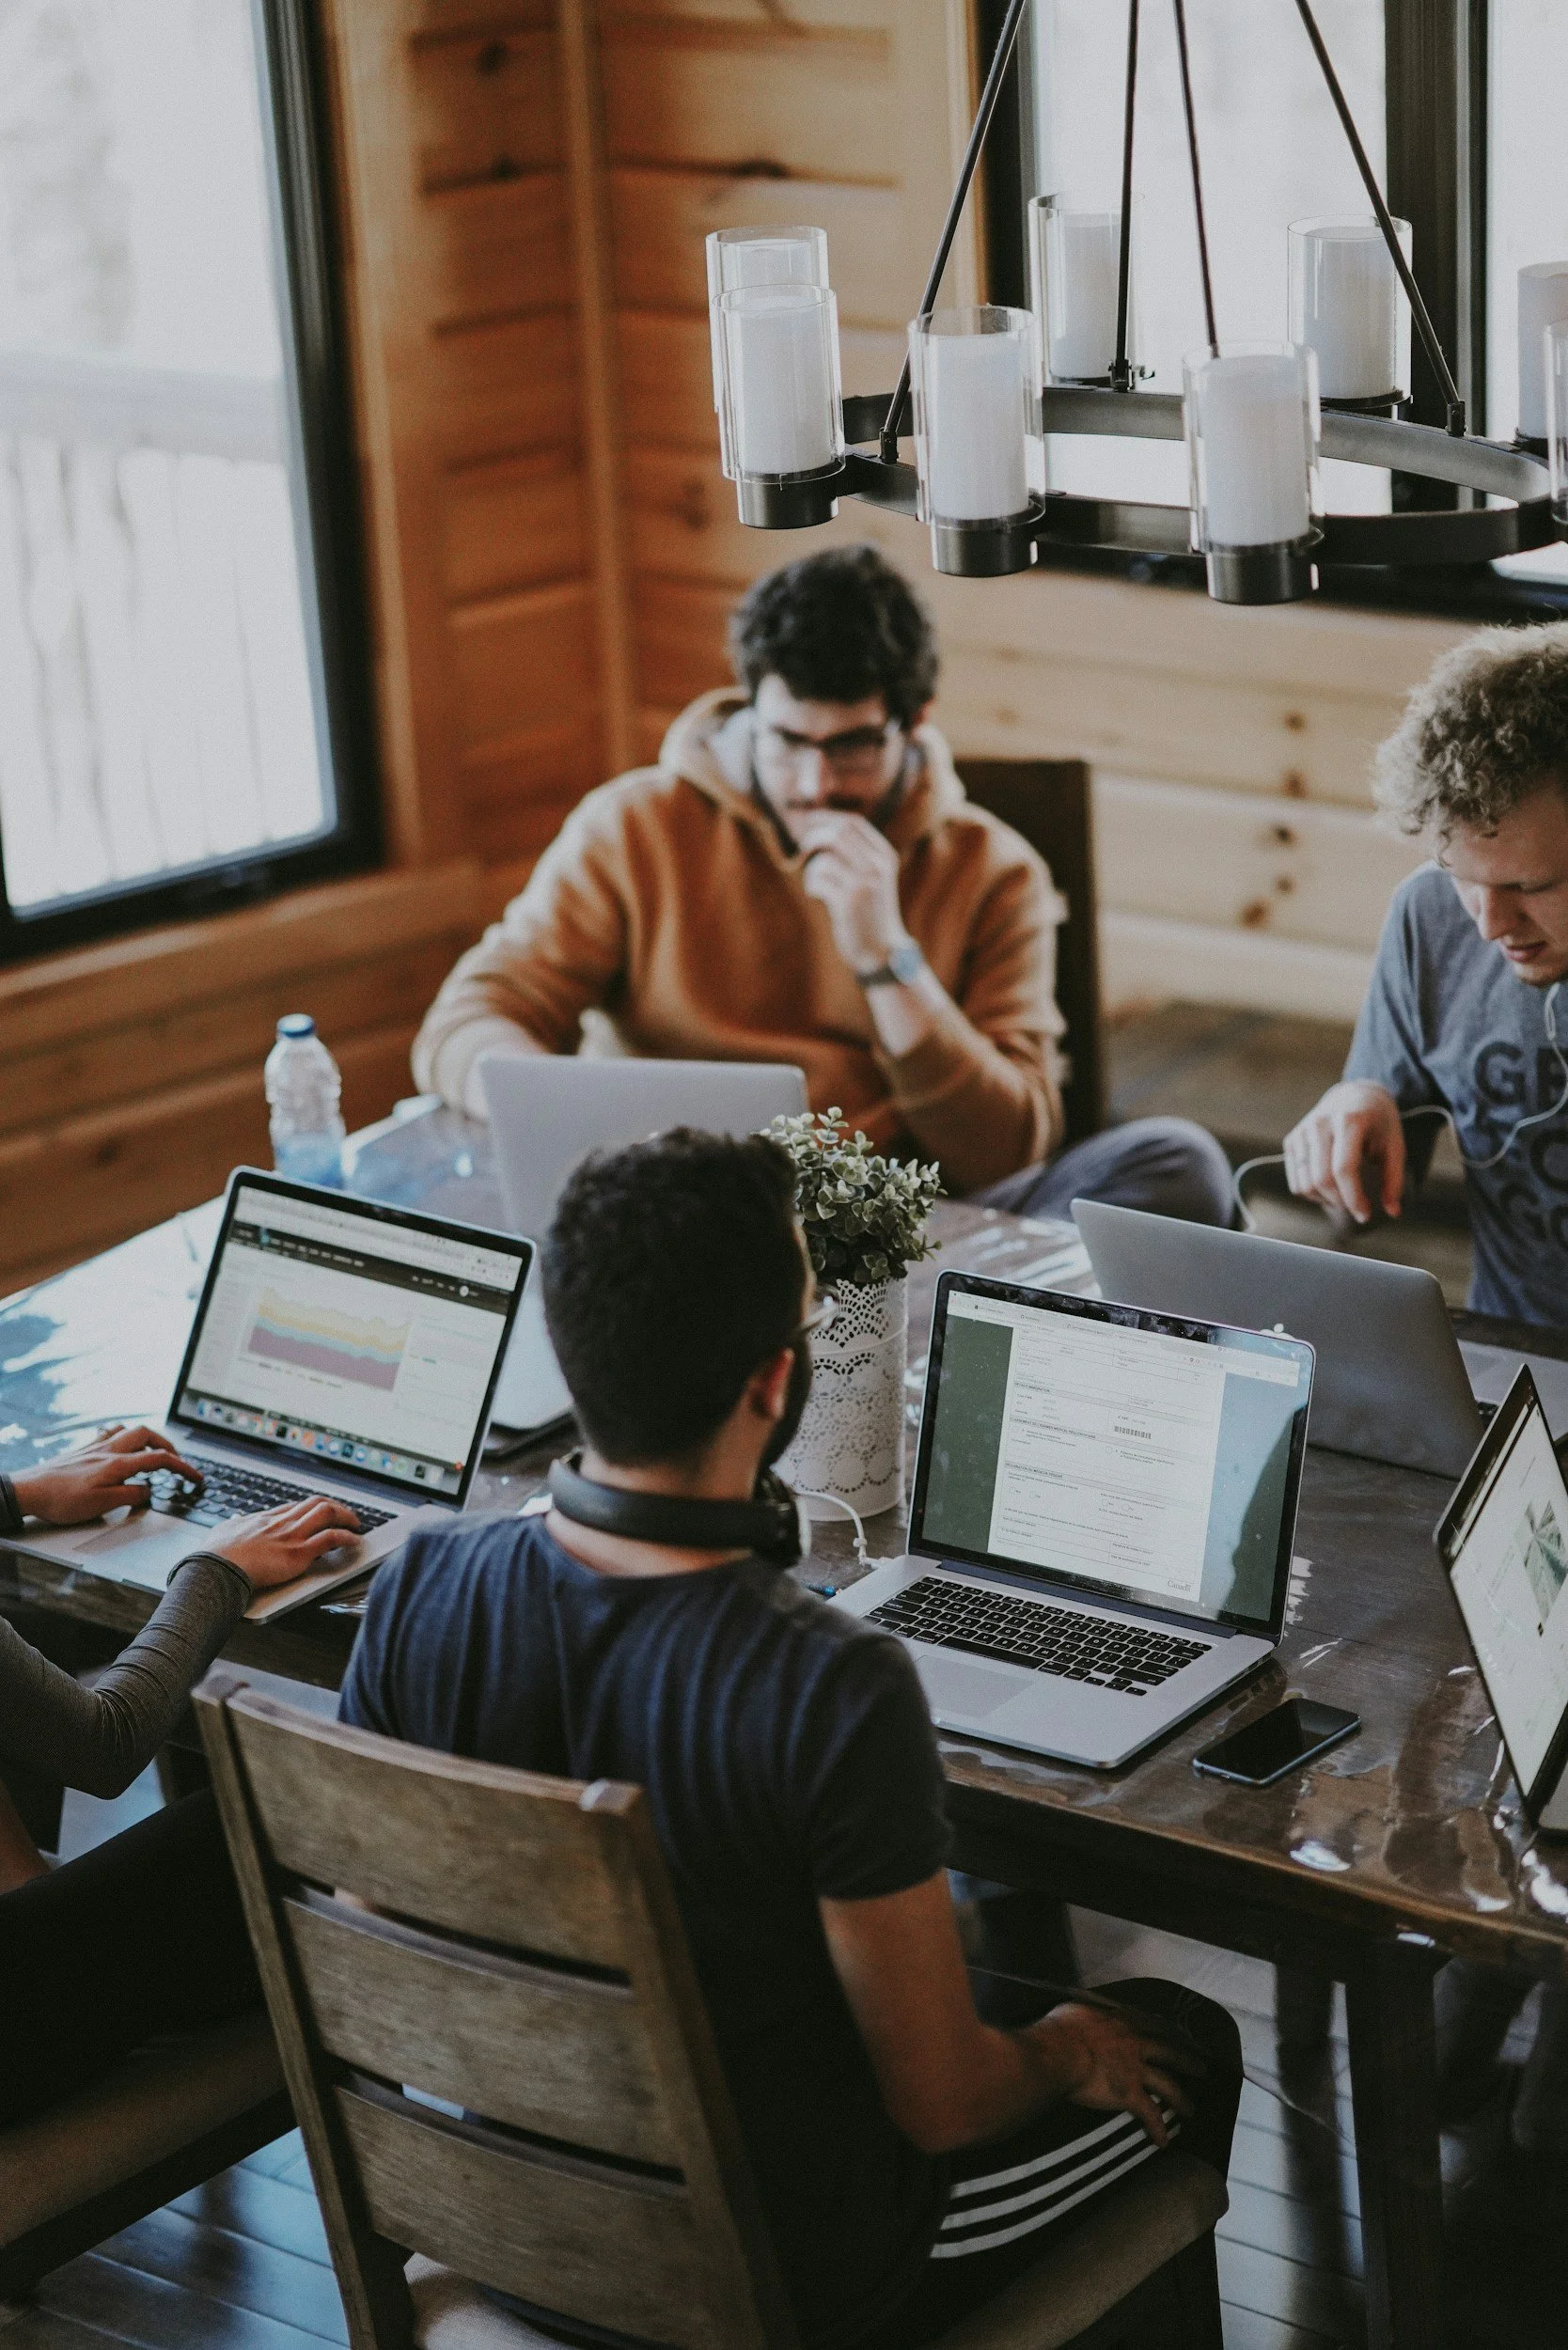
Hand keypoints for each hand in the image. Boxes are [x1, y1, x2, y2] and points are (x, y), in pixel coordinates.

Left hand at [11, 1425, 205, 1525]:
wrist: (29, 1490)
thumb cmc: (61, 1500)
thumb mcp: (101, 1505)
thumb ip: (130, 1495)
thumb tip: (148, 1490)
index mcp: (117, 1464)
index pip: (159, 1460)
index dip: (183, 1468)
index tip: (196, 1477)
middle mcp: (109, 1450)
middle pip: (148, 1435)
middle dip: (168, 1445)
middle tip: (177, 1461)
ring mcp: (95, 1447)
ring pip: (130, 1430)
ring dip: (147, 1437)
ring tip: (154, 1450)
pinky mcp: (83, 1449)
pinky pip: (110, 1432)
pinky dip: (123, 1435)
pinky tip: (121, 1444)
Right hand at [207, 1497, 364, 1591]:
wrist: (216, 1568)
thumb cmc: (215, 1555)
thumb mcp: (223, 1531)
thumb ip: (233, 1524)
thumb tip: (235, 1519)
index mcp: (264, 1518)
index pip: (294, 1506)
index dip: (311, 1508)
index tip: (320, 1512)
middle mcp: (281, 1522)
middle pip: (315, 1503)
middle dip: (334, 1506)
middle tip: (345, 1514)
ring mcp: (292, 1535)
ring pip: (327, 1513)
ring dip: (346, 1516)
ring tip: (356, 1523)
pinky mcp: (299, 1553)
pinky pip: (331, 1538)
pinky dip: (347, 1537)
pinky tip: (355, 1540)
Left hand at [797, 812, 909, 976]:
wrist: (881, 950)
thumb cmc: (870, 912)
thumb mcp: (874, 878)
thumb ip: (858, 854)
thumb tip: (823, 828)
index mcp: (885, 856)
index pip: (853, 823)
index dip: (827, 818)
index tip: (809, 821)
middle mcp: (877, 867)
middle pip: (838, 833)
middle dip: (814, 836)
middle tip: (802, 847)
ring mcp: (864, 883)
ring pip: (825, 858)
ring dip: (813, 870)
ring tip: (817, 884)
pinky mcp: (848, 902)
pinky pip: (818, 880)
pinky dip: (812, 885)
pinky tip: (819, 895)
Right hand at [1024, 2001, 1200, 2147]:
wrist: (1058, 2052)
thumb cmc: (1060, 2029)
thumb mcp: (1077, 2009)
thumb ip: (1088, 2011)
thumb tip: (1085, 2013)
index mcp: (1122, 2022)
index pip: (1151, 2024)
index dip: (1166, 2030)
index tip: (1176, 2034)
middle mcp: (1135, 2043)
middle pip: (1170, 2052)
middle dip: (1188, 2060)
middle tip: (1203, 2068)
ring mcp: (1135, 2069)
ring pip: (1168, 2084)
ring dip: (1182, 2098)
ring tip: (1192, 2110)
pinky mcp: (1129, 2094)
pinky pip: (1149, 2114)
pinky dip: (1157, 2129)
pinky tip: (1163, 2141)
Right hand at [1283, 1080, 1406, 1223]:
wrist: (1355, 1095)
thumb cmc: (1378, 1122)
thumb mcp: (1394, 1145)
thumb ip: (1393, 1178)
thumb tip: (1393, 1211)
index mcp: (1349, 1121)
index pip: (1344, 1169)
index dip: (1354, 1198)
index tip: (1365, 1214)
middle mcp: (1320, 1123)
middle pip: (1321, 1179)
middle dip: (1340, 1202)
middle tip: (1356, 1207)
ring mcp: (1302, 1131)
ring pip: (1305, 1184)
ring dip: (1325, 1200)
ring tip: (1343, 1197)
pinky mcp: (1292, 1140)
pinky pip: (1296, 1181)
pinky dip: (1311, 1194)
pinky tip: (1329, 1189)